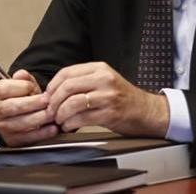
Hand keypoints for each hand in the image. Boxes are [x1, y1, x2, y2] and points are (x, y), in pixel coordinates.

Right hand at [0, 69, 57, 146]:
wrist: (17, 117)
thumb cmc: (20, 98)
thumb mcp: (22, 85)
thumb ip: (24, 79)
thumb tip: (22, 75)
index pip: (4, 89)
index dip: (21, 87)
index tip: (33, 87)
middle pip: (11, 106)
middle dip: (32, 104)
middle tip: (47, 101)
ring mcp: (2, 126)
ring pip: (19, 123)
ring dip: (38, 119)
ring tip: (51, 114)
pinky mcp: (11, 140)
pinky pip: (26, 138)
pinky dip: (41, 134)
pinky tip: (51, 128)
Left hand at [45, 62, 168, 136]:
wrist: (147, 112)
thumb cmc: (122, 99)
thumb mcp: (104, 81)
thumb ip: (83, 81)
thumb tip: (53, 91)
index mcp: (99, 68)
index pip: (67, 72)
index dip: (52, 85)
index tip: (47, 96)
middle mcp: (104, 79)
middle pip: (67, 86)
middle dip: (53, 101)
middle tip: (50, 111)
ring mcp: (108, 96)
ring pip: (72, 102)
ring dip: (60, 114)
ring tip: (59, 120)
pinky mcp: (110, 113)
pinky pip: (82, 118)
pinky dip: (70, 123)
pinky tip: (69, 126)